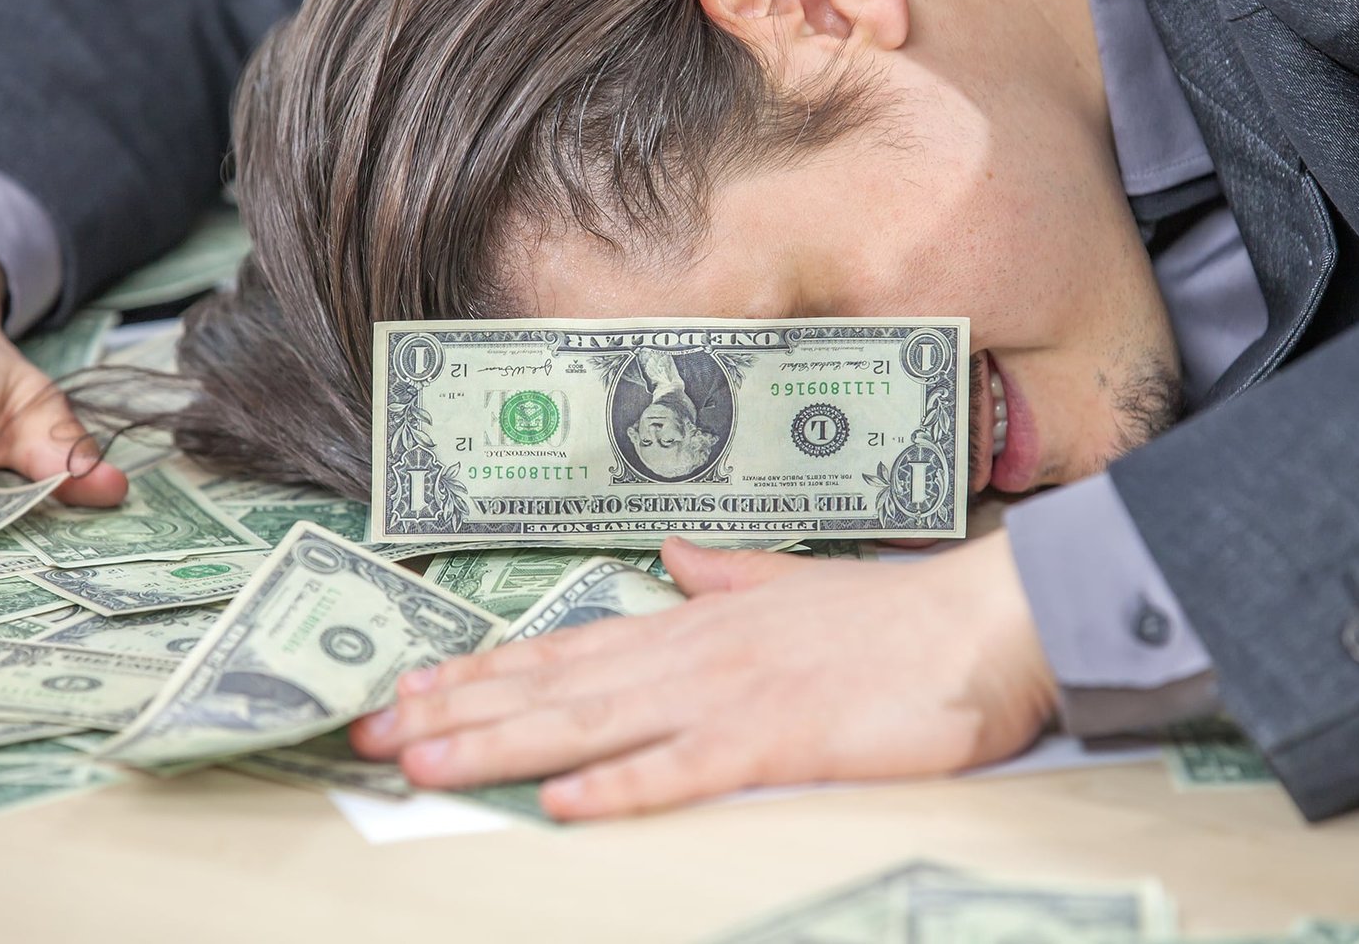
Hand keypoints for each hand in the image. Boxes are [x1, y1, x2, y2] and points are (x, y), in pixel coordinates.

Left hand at [349, 531, 1058, 819]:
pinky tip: (568, 803)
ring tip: (425, 762)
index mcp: (696, 623)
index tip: (414, 687)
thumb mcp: (796, 585)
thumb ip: (728, 574)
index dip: (486, 670)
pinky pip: (690, 769)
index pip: (570, 648)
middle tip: (374, 734)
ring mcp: (733, 695)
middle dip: (460, 713)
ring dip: (505, 744)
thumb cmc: (895, 614)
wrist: (984, 619)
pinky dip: (626, 786)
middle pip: (557, 686)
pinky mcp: (783, 739)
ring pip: (597, 722)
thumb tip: (674, 555)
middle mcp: (695, 653)